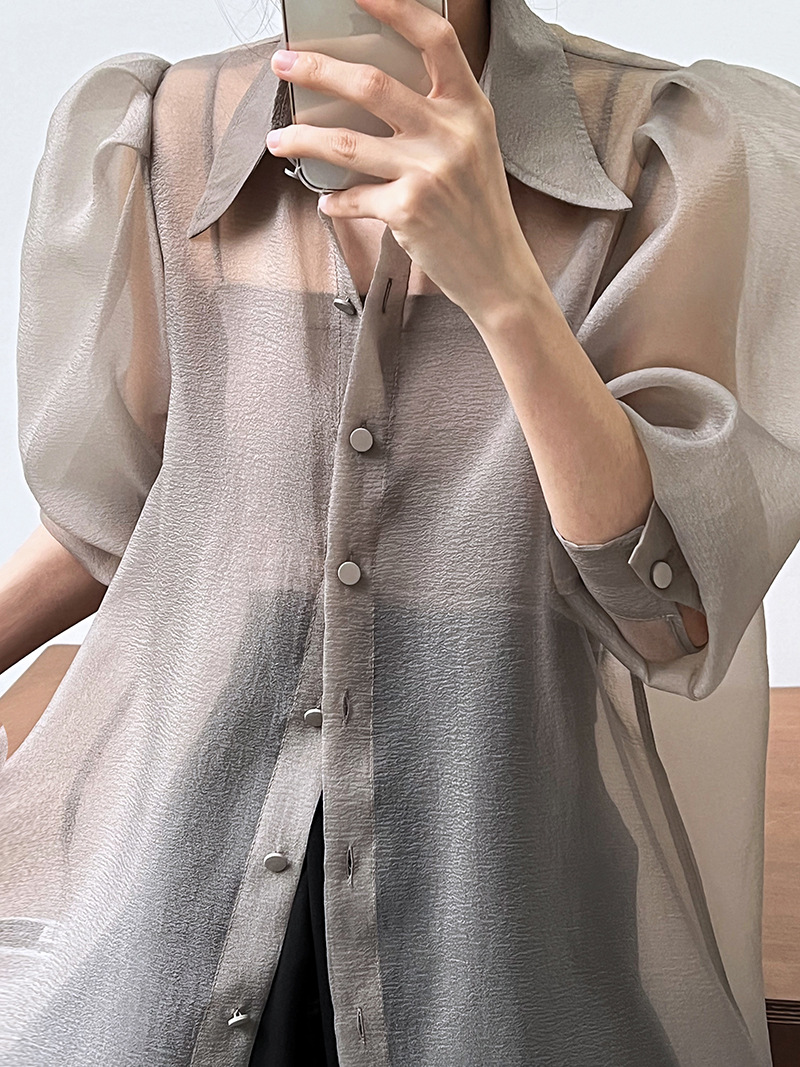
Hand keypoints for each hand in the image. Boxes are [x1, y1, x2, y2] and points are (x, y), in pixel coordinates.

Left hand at [265, 0, 538, 323]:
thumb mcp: (473, 148)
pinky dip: (335, 201)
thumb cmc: (479, 209)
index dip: (395, 7)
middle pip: (372, 84)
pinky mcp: (409, 211)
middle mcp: (452, 134)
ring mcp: (429, 172)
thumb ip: (436, 115)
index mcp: (470, 108)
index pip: (434, 39)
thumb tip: (367, 90)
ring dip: (303, 139)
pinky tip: (327, 201)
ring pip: (347, 142)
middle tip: (283, 64)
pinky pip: (354, 198)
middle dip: (318, 69)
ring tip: (277, 139)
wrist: (497, 271)